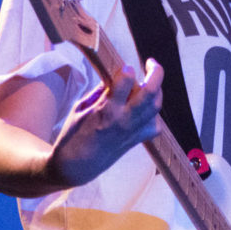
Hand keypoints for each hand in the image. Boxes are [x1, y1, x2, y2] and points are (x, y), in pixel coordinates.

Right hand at [50, 59, 163, 186]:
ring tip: (148, 83)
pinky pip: (155, 123)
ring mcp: (134, 130)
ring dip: (155, 91)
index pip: (125, 81)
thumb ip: (101, 91)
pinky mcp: (138, 140)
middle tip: (151, 63)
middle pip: (150, 91)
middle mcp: (124, 119)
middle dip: (155, 73)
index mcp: (106, 109)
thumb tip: (115, 76)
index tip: (125, 67)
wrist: (77, 166)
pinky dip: (153, 113)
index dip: (127, 69)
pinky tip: (144, 108)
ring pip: (156, 105)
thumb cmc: (74, 134)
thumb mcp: (80, 107)